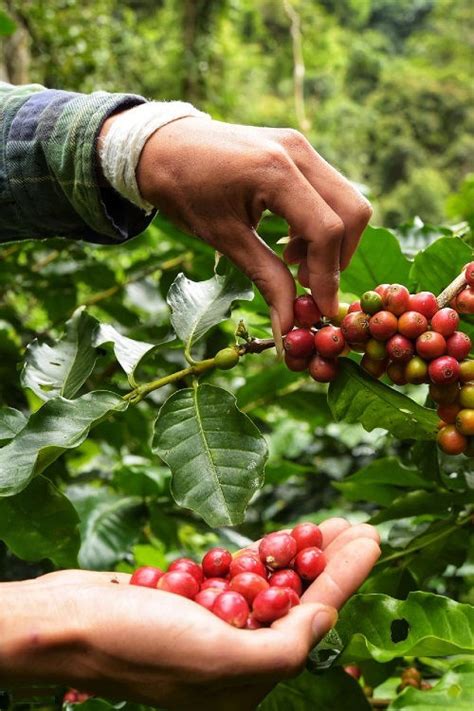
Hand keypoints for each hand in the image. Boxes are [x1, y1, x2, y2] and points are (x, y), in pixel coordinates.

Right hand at [0, 519, 378, 709]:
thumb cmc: (137, 645)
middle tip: (356, 526)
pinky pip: (234, 574)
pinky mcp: (190, 600)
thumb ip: (281, 645)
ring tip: (328, 524)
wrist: (66, 623)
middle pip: (295, 601)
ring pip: (267, 584)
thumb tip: (324, 618)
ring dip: (298, 553)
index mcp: (245, 683)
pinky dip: (257, 556)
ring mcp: (210, 626)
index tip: (370, 538)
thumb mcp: (217, 659)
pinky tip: (281, 539)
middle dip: (328, 562)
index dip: (346, 578)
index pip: (311, 622)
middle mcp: (232, 657)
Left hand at [131, 118, 371, 327]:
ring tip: (292, 265)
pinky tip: (289, 243)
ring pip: (345, 200)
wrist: (160, 146)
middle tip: (308, 287)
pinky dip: (319, 223)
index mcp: (275, 171)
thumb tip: (288, 324)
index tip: (320, 310)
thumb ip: (265, 278)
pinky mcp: (296, 149)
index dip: (328, 277)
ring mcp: (299, 146)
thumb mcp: (223, 238)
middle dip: (338, 258)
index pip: (326, 230)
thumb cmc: (183, 190)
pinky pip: (328, 191)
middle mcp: (297, 152)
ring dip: (330, 241)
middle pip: (352, 212)